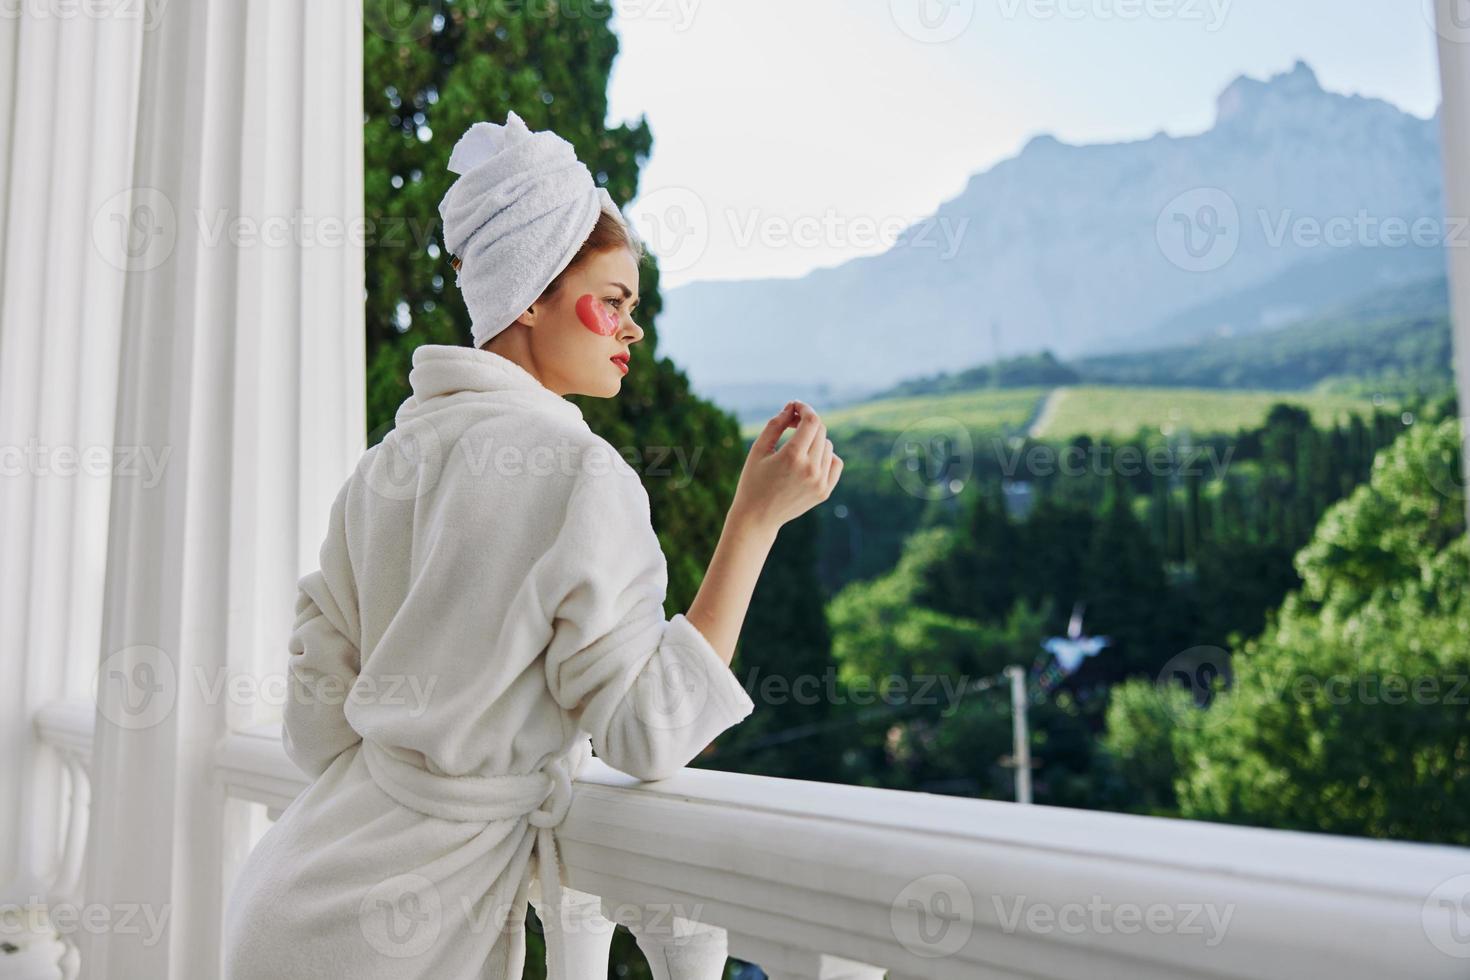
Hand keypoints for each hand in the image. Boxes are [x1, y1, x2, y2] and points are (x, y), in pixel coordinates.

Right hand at [730, 401, 842, 532]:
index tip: (795, 406)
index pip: (811, 421)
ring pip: (828, 446)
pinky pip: (835, 463)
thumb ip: (775, 424)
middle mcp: (810, 469)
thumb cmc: (753, 481)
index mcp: (792, 457)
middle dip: (807, 422)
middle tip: (791, 424)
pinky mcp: (824, 492)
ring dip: (814, 439)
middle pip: (820, 431)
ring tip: (796, 446)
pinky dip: (826, 455)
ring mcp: (820, 483)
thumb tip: (792, 407)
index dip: (805, 408)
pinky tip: (811, 458)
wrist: (757, 518)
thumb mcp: (758, 449)